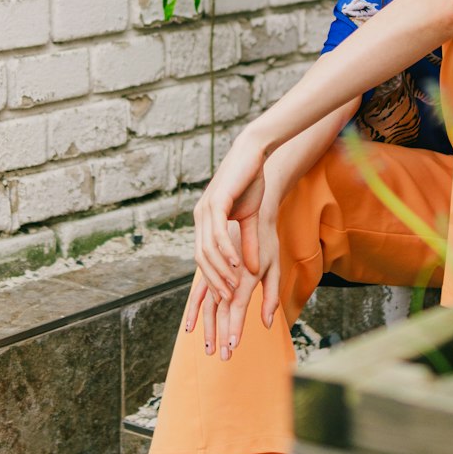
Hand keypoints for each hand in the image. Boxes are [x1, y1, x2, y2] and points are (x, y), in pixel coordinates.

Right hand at [184, 199, 281, 358]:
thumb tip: (266, 324)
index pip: (238, 306)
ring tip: (207, 348)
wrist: (249, 212)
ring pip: (209, 304)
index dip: (235, 326)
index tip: (232, 346)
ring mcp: (216, 271)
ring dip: (208, 327)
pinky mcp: (210, 269)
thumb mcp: (274, 268)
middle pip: (222, 310)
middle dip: (221, 334)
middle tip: (222, 356)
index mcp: (246, 274)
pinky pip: (199, 294)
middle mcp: (228, 274)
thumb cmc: (266, 241)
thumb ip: (271, 297)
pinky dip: (195, 311)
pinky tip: (190, 327)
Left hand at [193, 125, 266, 302]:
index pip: (203, 257)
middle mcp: (200, 216)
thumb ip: (248, 243)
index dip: (214, 278)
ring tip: (234, 287)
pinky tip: (238, 264)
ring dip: (221, 270)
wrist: (253, 153)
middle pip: (201, 258)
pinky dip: (227, 251)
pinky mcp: (215, 201)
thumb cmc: (251, 182)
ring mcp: (205, 209)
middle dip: (215, 281)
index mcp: (205, 221)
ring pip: (208, 249)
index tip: (227, 297)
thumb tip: (250, 269)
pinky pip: (218, 233)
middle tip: (228, 300)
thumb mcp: (251, 218)